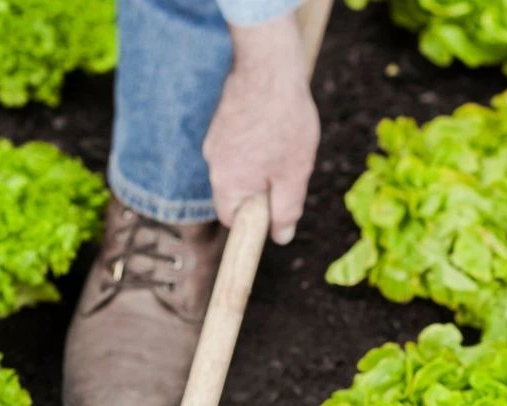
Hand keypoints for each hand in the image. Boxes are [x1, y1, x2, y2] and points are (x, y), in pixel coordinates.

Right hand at [202, 13, 319, 244]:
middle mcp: (212, 163)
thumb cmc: (284, 122)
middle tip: (289, 171)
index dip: (254, 222)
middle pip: (236, 193)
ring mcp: (214, 139)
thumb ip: (286, 210)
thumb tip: (281, 237)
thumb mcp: (294, 174)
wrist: (269, 66)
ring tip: (285, 144)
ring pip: (239, 167)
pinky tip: (276, 128)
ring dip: (261, 165)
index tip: (273, 214)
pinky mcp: (221, 120)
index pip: (232, 220)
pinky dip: (257, 144)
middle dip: (262, 190)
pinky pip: (238, 145)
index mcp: (227, 183)